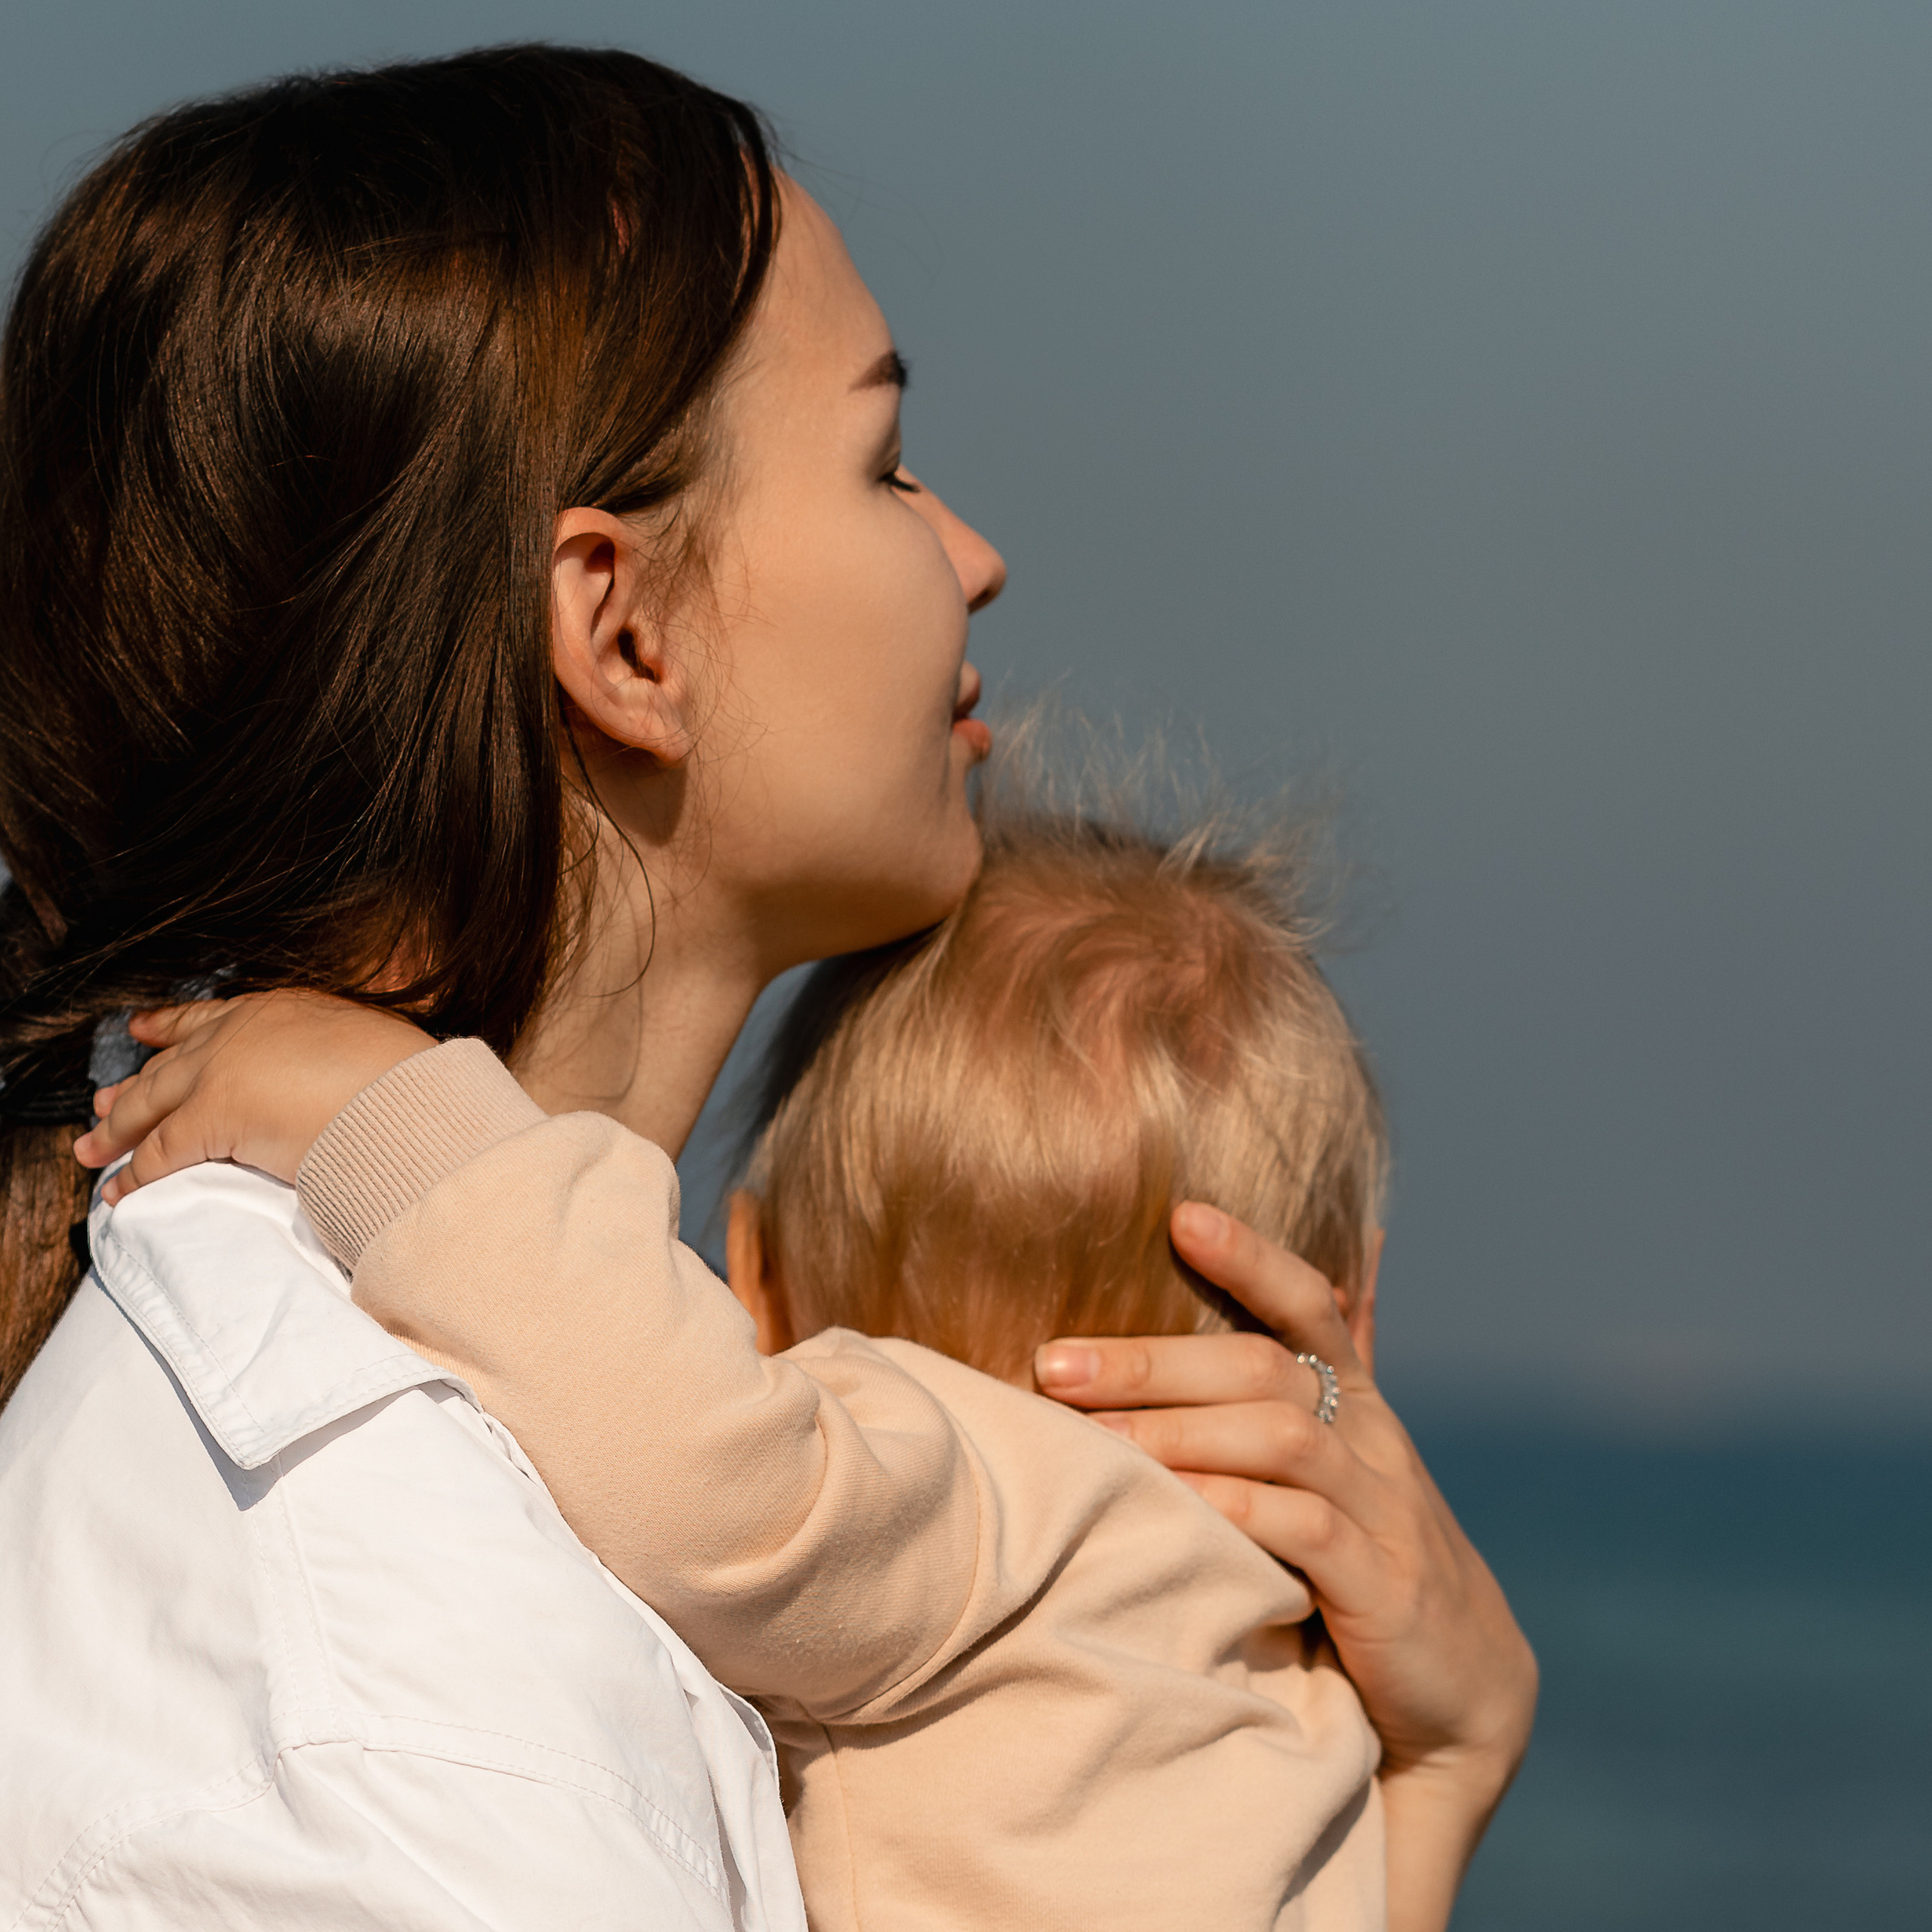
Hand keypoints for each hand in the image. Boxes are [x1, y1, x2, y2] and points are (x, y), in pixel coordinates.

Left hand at [74, 991, 432, 1202]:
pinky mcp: (213, 1115)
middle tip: (102, 1102)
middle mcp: (240, 1033)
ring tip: (90, 1150)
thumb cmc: (400, 1077)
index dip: (170, 1025)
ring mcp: (222, 1071)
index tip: (142, 1028)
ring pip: (150, 1102)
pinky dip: (135, 1174)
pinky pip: (160, 1152)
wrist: (402, 1096)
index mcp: (278, 1010)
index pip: (209, 1017)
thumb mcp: (363, 1045)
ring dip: (116, 1130)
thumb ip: (330, 1056)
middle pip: (168, 1062)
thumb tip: (335, 1077)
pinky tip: (119, 1191)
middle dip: (132, 1086)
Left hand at [1035, 1202, 1536, 1931]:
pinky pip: (1303, 1529)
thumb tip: (1349, 1255)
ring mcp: (1384, 1508)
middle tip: (1055, 1363)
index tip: (1180, 1214)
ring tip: (1089, 1437)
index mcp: (1356, 1401)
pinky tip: (1170, 1505)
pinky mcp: (1383, 1586)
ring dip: (1177, 1431)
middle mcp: (1373, 1440)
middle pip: (1264, 1369)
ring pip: (1279, 1438)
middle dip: (1155, 1360)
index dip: (1251, 1255)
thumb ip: (1327, 1367)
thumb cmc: (1374, 1555)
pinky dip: (1233, 1509)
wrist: (1466, 1692)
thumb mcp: (1348, 1458)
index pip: (1310, 1300)